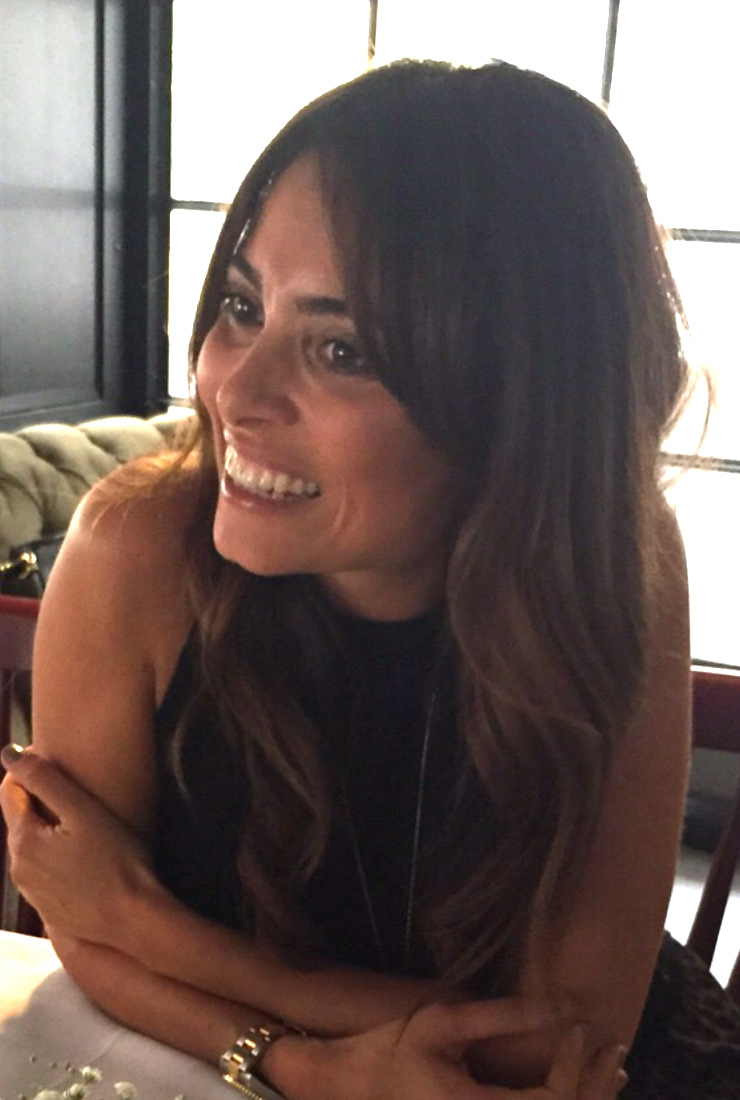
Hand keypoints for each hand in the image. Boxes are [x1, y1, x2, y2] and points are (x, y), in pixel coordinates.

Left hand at [0, 746, 152, 946]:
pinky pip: (43, 869)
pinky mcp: (46, 907)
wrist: (131, 920)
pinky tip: (85, 855)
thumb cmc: (115, 861)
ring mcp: (30, 891)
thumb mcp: (83, 811)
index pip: (9, 791)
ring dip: (49, 829)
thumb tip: (9, 752)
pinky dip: (56, 855)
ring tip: (84, 824)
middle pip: (20, 818)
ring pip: (32, 844)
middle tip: (76, 792)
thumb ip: (44, 779)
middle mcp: (17, 867)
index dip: (30, 771)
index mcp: (23, 840)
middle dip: (40, 801)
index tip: (57, 762)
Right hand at [266, 997, 627, 1099]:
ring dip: (587, 1099)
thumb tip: (553, 1007)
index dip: (575, 1066)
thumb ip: (499, 1017)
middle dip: (595, 1087)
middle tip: (614, 1048)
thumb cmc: (393, 1049)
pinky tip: (577, 1088)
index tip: (580, 1024)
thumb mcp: (443, 1023)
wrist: (353, 1084)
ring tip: (610, 1069)